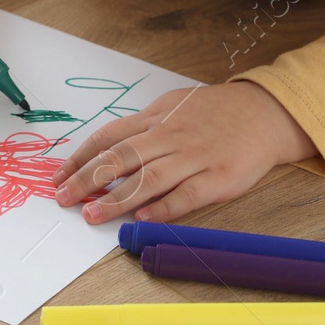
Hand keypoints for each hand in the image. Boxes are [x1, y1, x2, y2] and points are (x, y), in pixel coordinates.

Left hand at [52, 81, 317, 223]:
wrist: (266, 113)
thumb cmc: (214, 112)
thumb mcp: (173, 106)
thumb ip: (142, 126)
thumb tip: (105, 146)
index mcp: (156, 120)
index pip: (108, 138)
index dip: (81, 158)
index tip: (58, 177)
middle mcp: (171, 137)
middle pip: (121, 158)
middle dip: (87, 179)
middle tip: (63, 198)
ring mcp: (195, 158)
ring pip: (149, 178)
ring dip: (117, 198)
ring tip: (92, 214)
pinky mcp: (220, 178)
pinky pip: (188, 195)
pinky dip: (164, 207)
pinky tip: (143, 218)